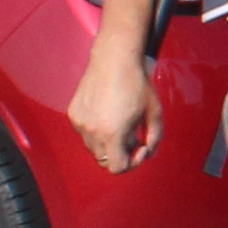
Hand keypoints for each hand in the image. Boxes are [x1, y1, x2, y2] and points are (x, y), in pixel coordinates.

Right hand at [69, 43, 154, 174]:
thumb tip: (149, 152)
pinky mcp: (73, 114)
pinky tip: (107, 113)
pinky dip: (96, 130)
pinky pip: (85, 133)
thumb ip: (154, 138)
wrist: (114, 59)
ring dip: (107, 142)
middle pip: (105, 160)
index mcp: (112, 134)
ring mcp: (79, 123)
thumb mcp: (154, 112)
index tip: (141, 148)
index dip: (132, 162)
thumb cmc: (136, 83)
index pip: (117, 168)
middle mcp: (91, 131)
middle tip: (133, 135)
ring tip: (120, 122)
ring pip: (93, 148)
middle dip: (120, 152)